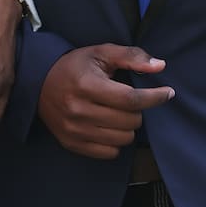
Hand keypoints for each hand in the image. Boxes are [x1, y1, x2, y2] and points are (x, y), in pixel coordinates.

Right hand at [35, 44, 172, 158]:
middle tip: (129, 101)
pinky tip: (108, 126)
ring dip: (127, 126)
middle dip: (137, 110)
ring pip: (123, 139)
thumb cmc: (75, 67)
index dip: (154, 97)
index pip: (130, 99)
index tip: (167, 93)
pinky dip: (115, 141)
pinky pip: (110, 152)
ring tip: (118, 113)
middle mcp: (78, 109)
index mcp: (86, 85)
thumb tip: (160, 66)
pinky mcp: (71, 143)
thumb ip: (131, 56)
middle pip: (130, 121)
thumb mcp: (101, 53)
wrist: (37, 82)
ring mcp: (73, 129)